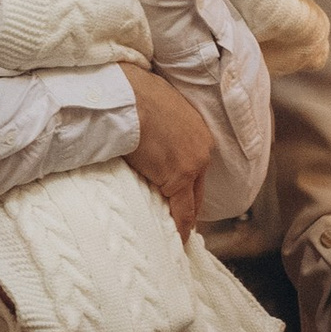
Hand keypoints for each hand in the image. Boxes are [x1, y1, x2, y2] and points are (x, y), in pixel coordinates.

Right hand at [120, 61, 211, 236]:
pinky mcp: (178, 177)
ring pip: (191, 201)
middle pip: (199, 187)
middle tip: (184, 223)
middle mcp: (202, 149)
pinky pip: (181, 210)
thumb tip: (146, 137)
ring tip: (177, 235)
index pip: (196, 166)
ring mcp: (192, 164)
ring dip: (183, 217)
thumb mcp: (155, 107)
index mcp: (198, 131)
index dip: (189, 185)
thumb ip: (159, 127)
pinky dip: (179, 226)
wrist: (127, 96)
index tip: (182, 198)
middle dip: (191, 206)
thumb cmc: (132, 94)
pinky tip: (175, 237)